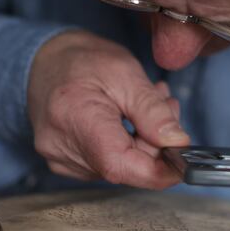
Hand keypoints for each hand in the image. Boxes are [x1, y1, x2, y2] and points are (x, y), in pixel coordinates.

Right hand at [27, 30, 189, 188]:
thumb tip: (178, 142)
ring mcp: (59, 159)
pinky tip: (129, 118)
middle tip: (167, 105)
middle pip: (125, 166)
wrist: (46, 60)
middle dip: (156, 143)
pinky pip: (107, 163)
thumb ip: (153, 111)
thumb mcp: (126, 73)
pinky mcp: (65, 163)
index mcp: (74, 119)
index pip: (120, 165)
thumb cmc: (82, 60)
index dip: (158, 170)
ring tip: (148, 103)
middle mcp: (60, 148)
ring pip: (120, 166)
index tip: (183, 160)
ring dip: (144, 141)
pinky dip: (127, 144)